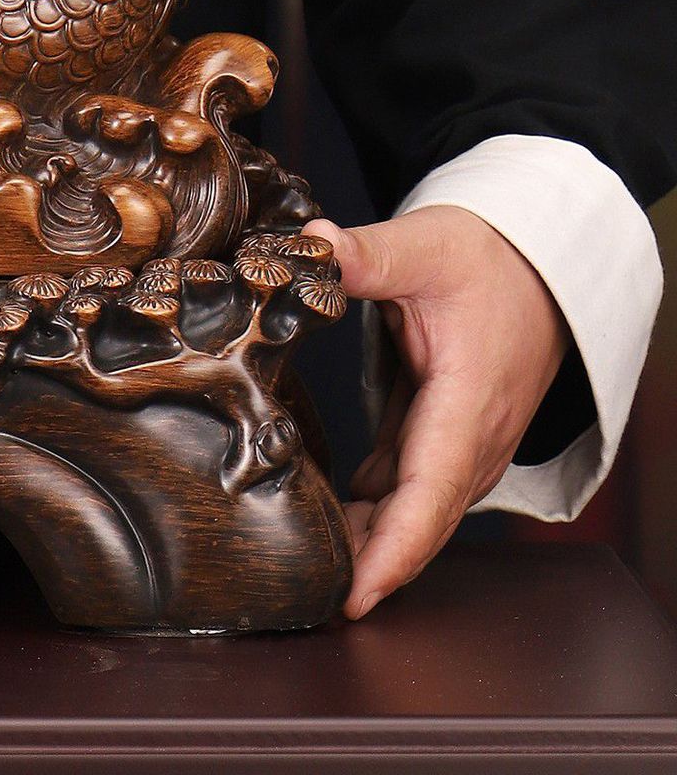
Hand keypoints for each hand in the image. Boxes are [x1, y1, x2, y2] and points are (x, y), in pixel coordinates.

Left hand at [305, 207, 568, 619]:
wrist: (536, 264)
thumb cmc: (490, 261)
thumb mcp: (427, 246)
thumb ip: (369, 254)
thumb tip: (314, 245)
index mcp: (468, 403)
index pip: (431, 494)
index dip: (394, 550)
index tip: (357, 593)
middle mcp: (472, 437)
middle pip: (421, 519)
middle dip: (372, 564)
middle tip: (307, 597)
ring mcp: (461, 440)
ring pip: (414, 508)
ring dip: (369, 540)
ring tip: (306, 567)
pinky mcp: (444, 432)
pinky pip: (408, 485)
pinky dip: (374, 509)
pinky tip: (329, 517)